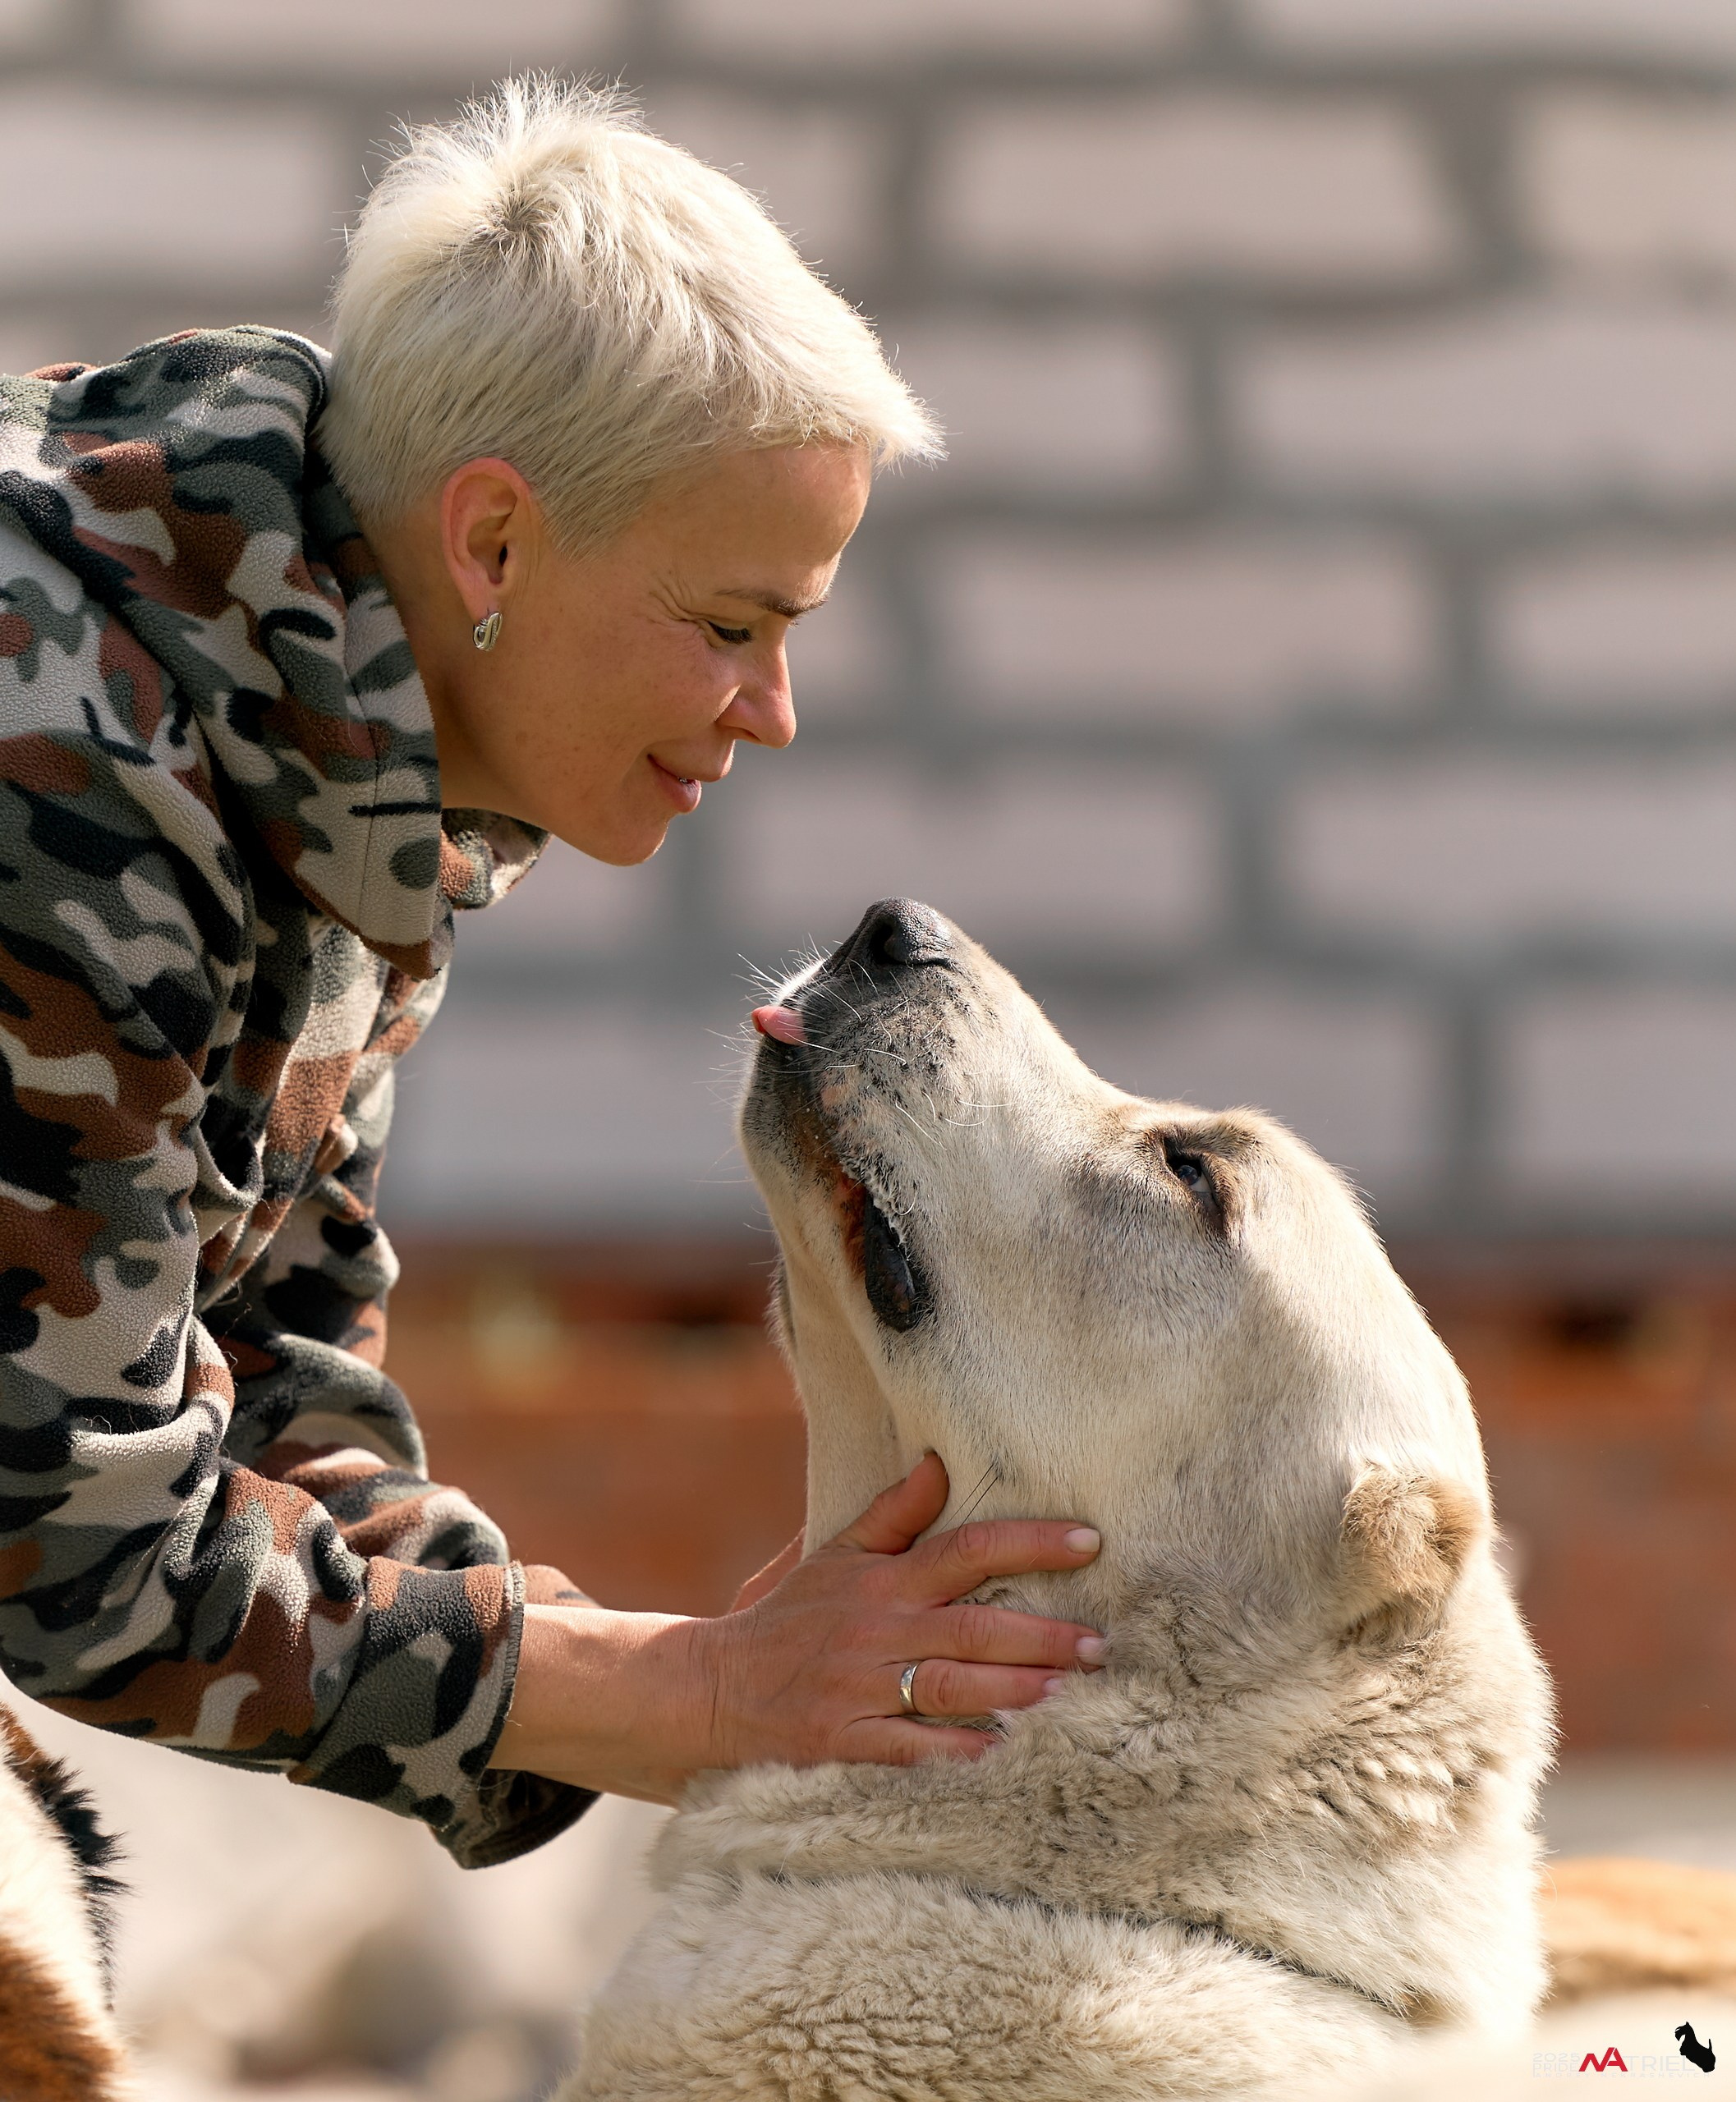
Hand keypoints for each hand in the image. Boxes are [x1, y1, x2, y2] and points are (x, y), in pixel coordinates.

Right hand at [490, 1454, 1103, 1801]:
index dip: (1029, 1543)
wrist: (710, 1689)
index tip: (1090, 1541)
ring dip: (1012, 1689)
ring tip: (1068, 1693)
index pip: (966, 1548)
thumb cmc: (786, 1620)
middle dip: (1041, 1634)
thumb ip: (892, 1515)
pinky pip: (909, 1749)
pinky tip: (1000, 1754)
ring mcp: (860, 1687)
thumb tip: (939, 1461)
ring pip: (948, 1685)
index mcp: (881, 1580)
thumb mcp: (833, 1556)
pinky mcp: (844, 1741)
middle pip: (972, 1624)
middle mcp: (877, 1628)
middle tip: (1099, 1643)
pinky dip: (954, 1752)